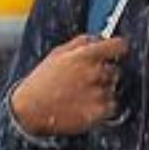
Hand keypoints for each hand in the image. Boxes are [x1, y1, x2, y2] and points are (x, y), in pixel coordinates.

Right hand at [10, 35, 128, 137]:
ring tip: (81, 95)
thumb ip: (82, 42)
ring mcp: (98, 93)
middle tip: (86, 81)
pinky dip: (103, 107)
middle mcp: (95, 73)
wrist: (29, 111)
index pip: (119, 46)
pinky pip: (112, 106)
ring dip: (103, 91)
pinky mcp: (99, 112)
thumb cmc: (42, 82)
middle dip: (105, 74)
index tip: (116, 52)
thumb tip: (100, 38)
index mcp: (85, 56)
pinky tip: (85, 106)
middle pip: (116, 70)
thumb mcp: (57, 54)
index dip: (119, 49)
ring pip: (113, 88)